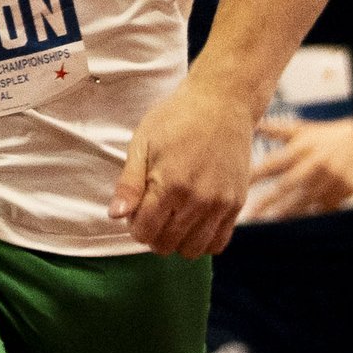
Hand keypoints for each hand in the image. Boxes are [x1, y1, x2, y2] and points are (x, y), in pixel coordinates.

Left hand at [109, 82, 253, 256]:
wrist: (222, 103)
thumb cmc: (176, 118)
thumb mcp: (142, 143)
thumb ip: (129, 184)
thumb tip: (115, 216)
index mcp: (170, 184)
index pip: (145, 233)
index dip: (134, 226)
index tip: (136, 210)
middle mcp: (198, 200)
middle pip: (167, 245)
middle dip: (153, 234)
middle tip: (153, 211)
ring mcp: (221, 204)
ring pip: (193, 250)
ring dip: (177, 241)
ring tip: (172, 217)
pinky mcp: (237, 204)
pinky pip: (219, 243)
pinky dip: (202, 241)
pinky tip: (193, 222)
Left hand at [244, 117, 352, 221]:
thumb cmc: (329, 136)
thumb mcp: (304, 130)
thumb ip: (277, 130)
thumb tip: (251, 124)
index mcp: (302, 147)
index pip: (273, 162)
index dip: (254, 174)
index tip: (236, 184)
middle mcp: (314, 163)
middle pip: (286, 185)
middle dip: (266, 200)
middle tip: (248, 214)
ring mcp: (330, 179)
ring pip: (304, 200)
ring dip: (286, 211)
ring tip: (269, 220)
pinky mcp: (344, 191)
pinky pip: (323, 206)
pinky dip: (310, 212)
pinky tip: (296, 219)